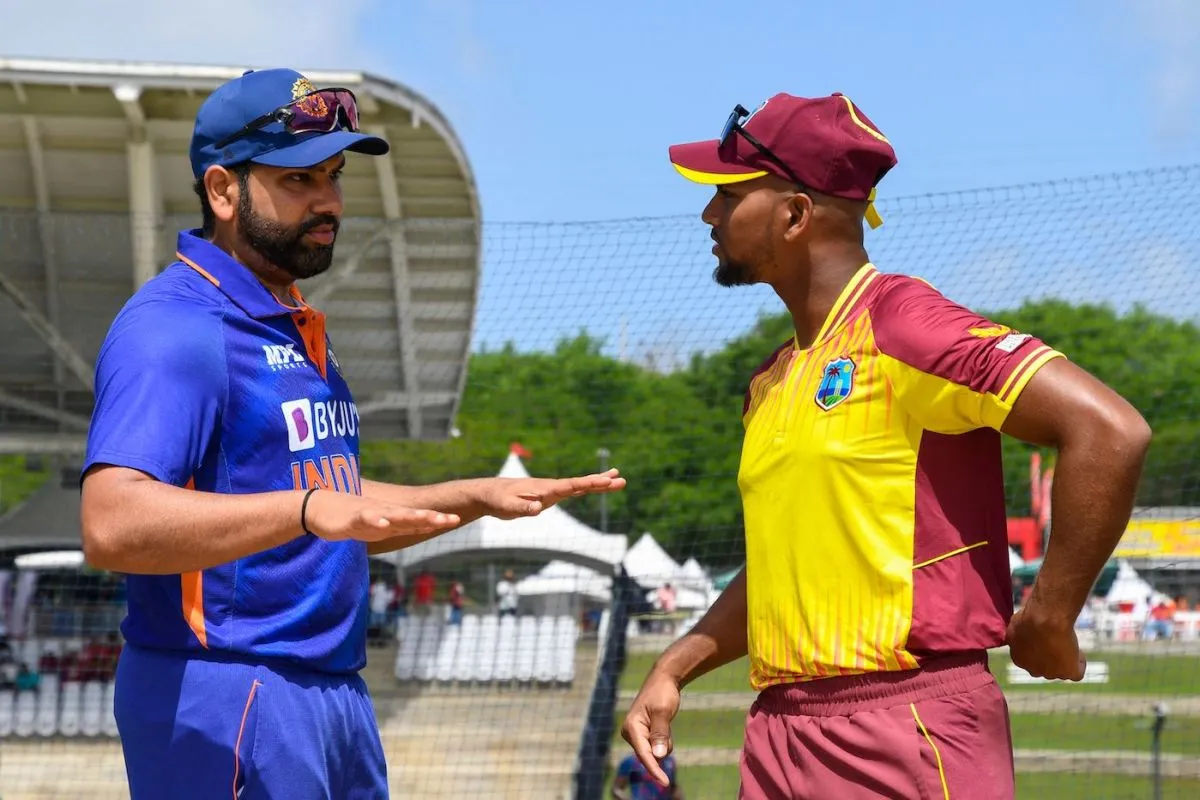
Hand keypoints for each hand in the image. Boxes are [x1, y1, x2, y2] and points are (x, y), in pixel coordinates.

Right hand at [303, 490, 460, 542]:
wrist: (318, 507)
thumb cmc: (350, 518)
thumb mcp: (378, 527)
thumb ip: (397, 528)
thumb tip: (420, 530)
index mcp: (390, 517)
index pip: (418, 519)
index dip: (436, 519)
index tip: (456, 520)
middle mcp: (384, 512)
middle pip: (411, 516)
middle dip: (432, 518)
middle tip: (452, 519)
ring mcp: (369, 513)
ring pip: (393, 515)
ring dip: (410, 517)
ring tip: (428, 519)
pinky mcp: (352, 518)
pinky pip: (365, 519)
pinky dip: (375, 521)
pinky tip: (385, 524)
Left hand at [479, 468, 625, 519]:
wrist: (490, 493)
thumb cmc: (498, 501)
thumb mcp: (508, 507)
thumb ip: (523, 507)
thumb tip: (538, 508)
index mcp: (544, 488)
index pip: (571, 485)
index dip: (588, 483)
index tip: (605, 481)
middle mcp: (551, 486)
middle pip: (581, 483)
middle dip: (601, 482)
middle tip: (622, 479)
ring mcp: (552, 489)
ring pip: (579, 485)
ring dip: (598, 482)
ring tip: (617, 477)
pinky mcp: (549, 494)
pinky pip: (572, 490)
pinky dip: (586, 487)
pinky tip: (594, 486)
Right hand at [620, 669, 680, 786]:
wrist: (663, 679)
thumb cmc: (662, 693)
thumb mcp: (663, 712)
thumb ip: (660, 733)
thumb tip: (659, 756)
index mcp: (632, 727)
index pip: (644, 754)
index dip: (654, 769)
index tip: (664, 782)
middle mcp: (631, 733)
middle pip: (649, 755)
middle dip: (661, 746)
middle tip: (665, 722)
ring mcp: (636, 734)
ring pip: (655, 751)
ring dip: (664, 742)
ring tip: (664, 720)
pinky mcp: (643, 735)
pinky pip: (657, 746)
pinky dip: (664, 740)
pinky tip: (663, 724)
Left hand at [1006, 606, 1085, 680]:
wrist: (1045, 620)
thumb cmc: (1028, 618)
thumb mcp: (1016, 625)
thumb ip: (1018, 633)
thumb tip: (1021, 631)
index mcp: (1018, 659)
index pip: (1030, 660)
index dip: (1037, 649)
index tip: (1043, 639)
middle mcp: (1034, 670)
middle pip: (1044, 667)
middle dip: (1048, 657)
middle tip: (1056, 642)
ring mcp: (1051, 674)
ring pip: (1059, 671)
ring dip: (1063, 660)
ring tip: (1068, 644)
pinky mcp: (1068, 673)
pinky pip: (1077, 674)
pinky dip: (1079, 664)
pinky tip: (1079, 652)